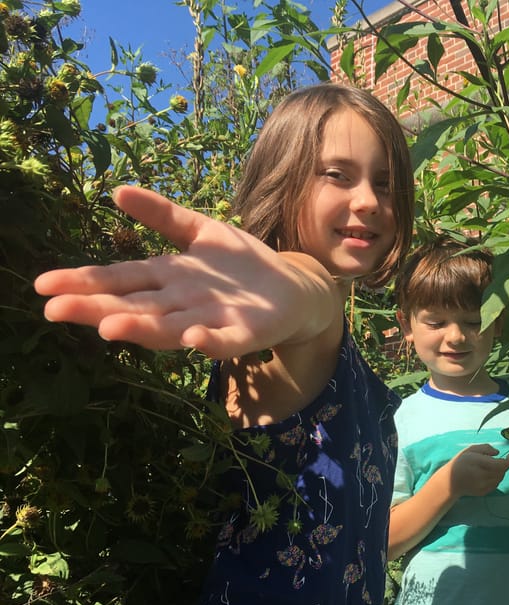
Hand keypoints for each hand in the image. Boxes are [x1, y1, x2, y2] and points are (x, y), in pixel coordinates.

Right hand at [34, 186, 337, 358]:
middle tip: (55, 311)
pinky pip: (224, 340)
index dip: (84, 282)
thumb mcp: (201, 231)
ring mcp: (212, 320)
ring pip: (169, 327)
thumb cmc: (241, 265)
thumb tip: (117, 190)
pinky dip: (209, 340)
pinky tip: (192, 337)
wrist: (294, 290)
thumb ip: (163, 215)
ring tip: (109, 327)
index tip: (43, 286)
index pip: (120, 279)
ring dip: (141, 328)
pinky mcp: (245, 332)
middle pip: (134, 306)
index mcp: (168, 278)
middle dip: (96, 309)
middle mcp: (182, 303)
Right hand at [447, 444, 508, 497]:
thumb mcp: (471, 449)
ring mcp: (482, 486)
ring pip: (500, 478)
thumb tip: (498, 453)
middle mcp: (481, 476)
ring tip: (495, 465)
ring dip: (502, 471)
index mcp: (478, 463)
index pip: (500, 464)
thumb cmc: (461, 462)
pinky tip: (490, 473)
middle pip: (502, 471)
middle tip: (508, 458)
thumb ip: (486, 448)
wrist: (450, 482)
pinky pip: (495, 484)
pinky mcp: (483, 492)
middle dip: (506, 464)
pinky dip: (497, 478)